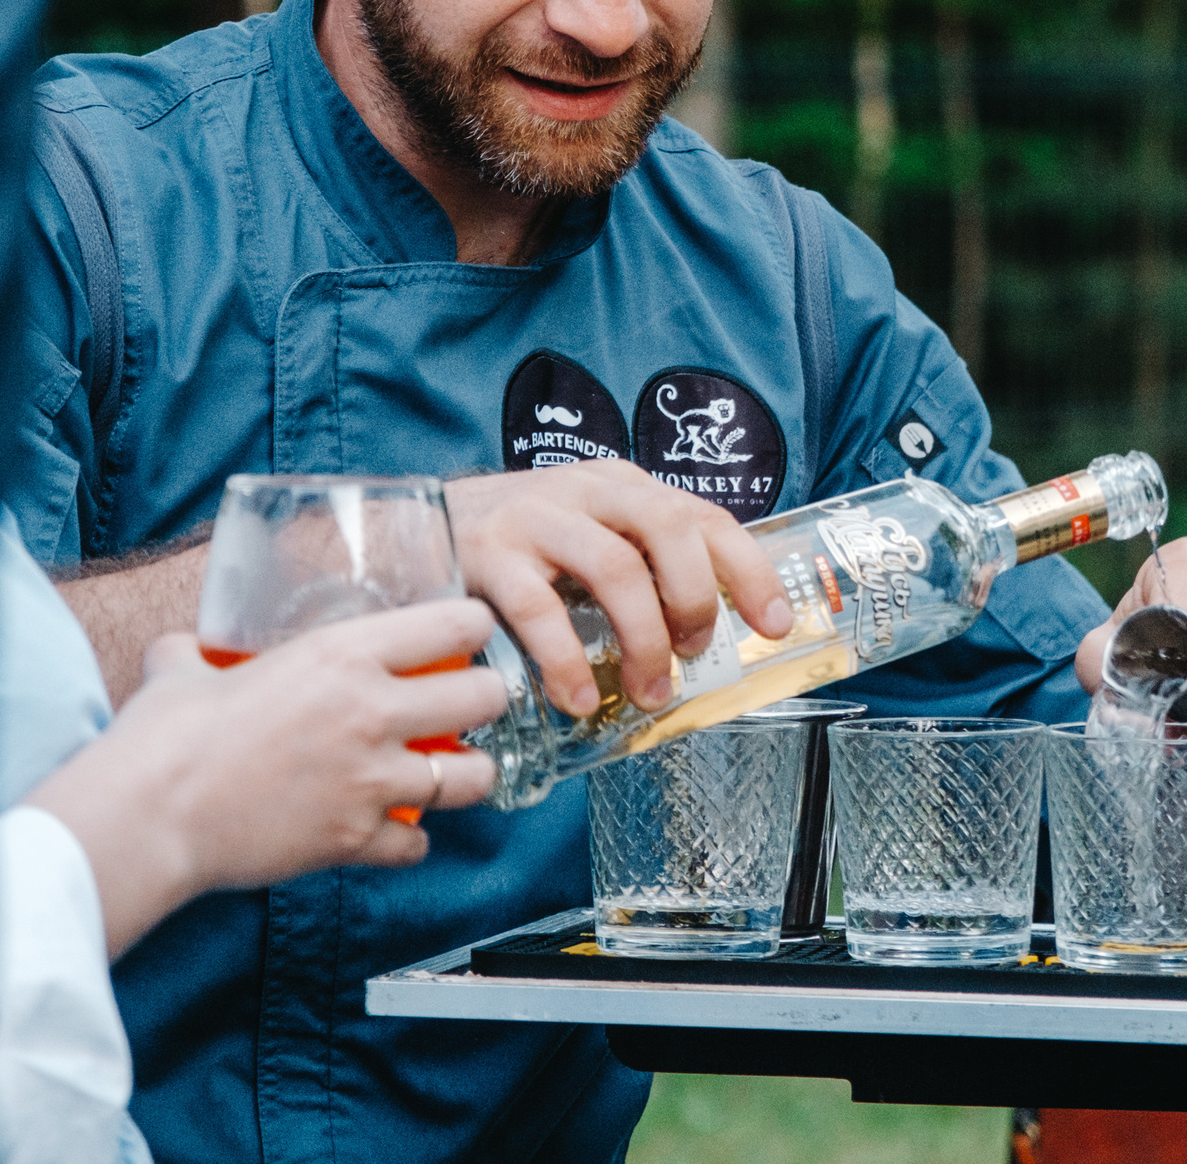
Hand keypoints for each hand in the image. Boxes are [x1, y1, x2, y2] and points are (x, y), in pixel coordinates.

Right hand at [25, 598, 508, 956]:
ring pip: (473, 777)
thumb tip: (180, 649)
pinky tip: (395, 833)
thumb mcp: (183, 671)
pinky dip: (410, 843)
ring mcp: (371, 782)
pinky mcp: (355, 840)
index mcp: (343, 654)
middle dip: (490, 698)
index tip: (472, 632)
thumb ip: (195, 655)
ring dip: (468, 774)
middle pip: (487, 697)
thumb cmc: (161, 738)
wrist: (146, 818)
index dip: (475, 624)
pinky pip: (416, 845)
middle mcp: (373, 712)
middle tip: (474, 702)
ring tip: (452, 771)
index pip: (455, 622)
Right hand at [444, 461, 789, 718]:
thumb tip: (704, 635)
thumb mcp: (587, 539)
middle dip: (695, 600)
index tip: (776, 626)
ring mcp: (534, 517)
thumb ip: (639, 566)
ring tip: (647, 691)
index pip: (703, 515)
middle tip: (692, 655)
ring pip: (615, 568)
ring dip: (642, 638)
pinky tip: (578, 700)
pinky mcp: (487, 554)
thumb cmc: (515, 548)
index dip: (748, 571)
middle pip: (668, 529)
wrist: (409, 532)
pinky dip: (567, 661)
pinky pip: (540, 610)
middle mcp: (585, 491)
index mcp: (622, 486)